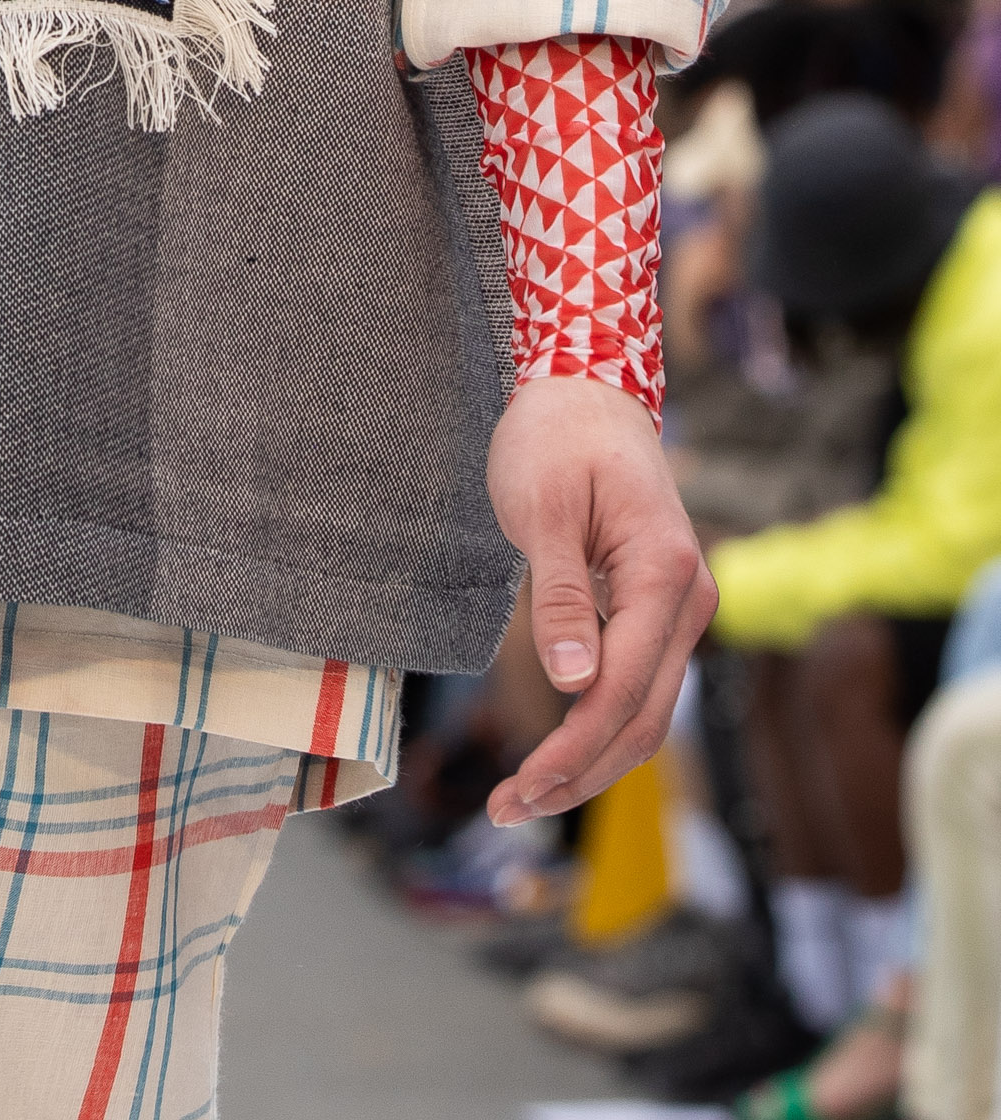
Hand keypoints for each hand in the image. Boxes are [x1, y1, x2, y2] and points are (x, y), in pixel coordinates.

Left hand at [483, 373, 715, 825]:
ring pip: (648, 711)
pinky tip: (557, 751)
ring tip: (524, 795)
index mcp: (665, 573)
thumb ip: (560, 594)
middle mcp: (689, 598)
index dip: (573, 749)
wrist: (588, 389)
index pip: (624, 690)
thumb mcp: (539, 506)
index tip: (520, 788)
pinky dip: (602, 725)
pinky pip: (640, 684)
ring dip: (593, 760)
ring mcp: (681, 606)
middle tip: (509, 809)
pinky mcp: (660, 608)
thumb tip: (574, 682)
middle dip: (580, 772)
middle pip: (644, 718)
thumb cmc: (555, 436)